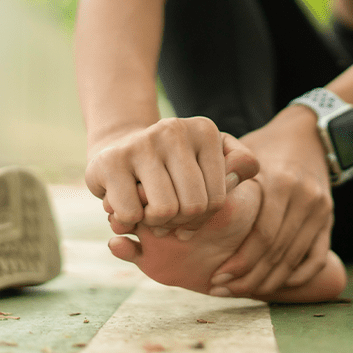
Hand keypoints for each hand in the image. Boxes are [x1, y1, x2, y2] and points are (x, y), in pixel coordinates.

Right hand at [85, 117, 258, 235]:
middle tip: (169, 215)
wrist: (119, 151)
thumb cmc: (174, 165)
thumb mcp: (211, 160)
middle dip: (180, 222)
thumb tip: (242, 171)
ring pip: (164, 211)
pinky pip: (131, 214)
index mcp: (205, 130)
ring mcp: (141, 143)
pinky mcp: (110, 161)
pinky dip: (129, 219)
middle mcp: (174, 130)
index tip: (190, 210)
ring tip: (150, 209)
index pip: (217, 199)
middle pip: (193, 207)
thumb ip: (238, 165)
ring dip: (155, 222)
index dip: (203, 218)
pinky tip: (126, 203)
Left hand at [208, 106, 333, 296]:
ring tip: (241, 291)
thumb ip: (219, 179)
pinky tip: (274, 286)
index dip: (240, 263)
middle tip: (221, 290)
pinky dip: (297, 276)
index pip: (262, 236)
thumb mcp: (241, 154)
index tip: (216, 279)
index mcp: (280, 183)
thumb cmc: (263, 147)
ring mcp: (319, 209)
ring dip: (268, 282)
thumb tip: (179, 210)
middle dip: (248, 278)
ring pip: (293, 259)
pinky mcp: (328, 218)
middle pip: (277, 252)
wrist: (308, 135)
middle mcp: (303, 197)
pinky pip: (316, 257)